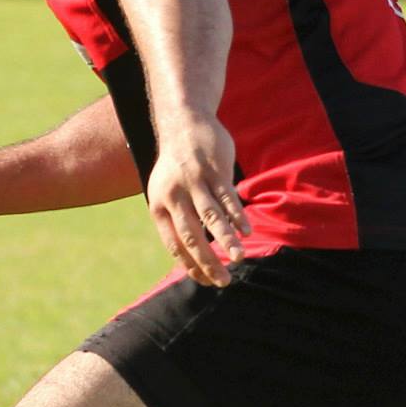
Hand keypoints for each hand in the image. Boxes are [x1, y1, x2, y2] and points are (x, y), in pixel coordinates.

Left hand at [144, 116, 249, 285]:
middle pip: (191, 235)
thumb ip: (177, 220)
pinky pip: (227, 197)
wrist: (184, 125)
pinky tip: (246, 231)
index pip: (174, 244)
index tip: (207, 281)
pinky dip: (237, 215)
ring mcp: (195, 182)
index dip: (190, 265)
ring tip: (238, 258)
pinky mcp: (214, 170)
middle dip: (208, 261)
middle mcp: (174, 196)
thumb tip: (191, 256)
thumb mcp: (166, 193)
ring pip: (211, 216)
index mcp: (160, 206)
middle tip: (223, 281)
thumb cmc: (177, 167)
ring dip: (225, 240)